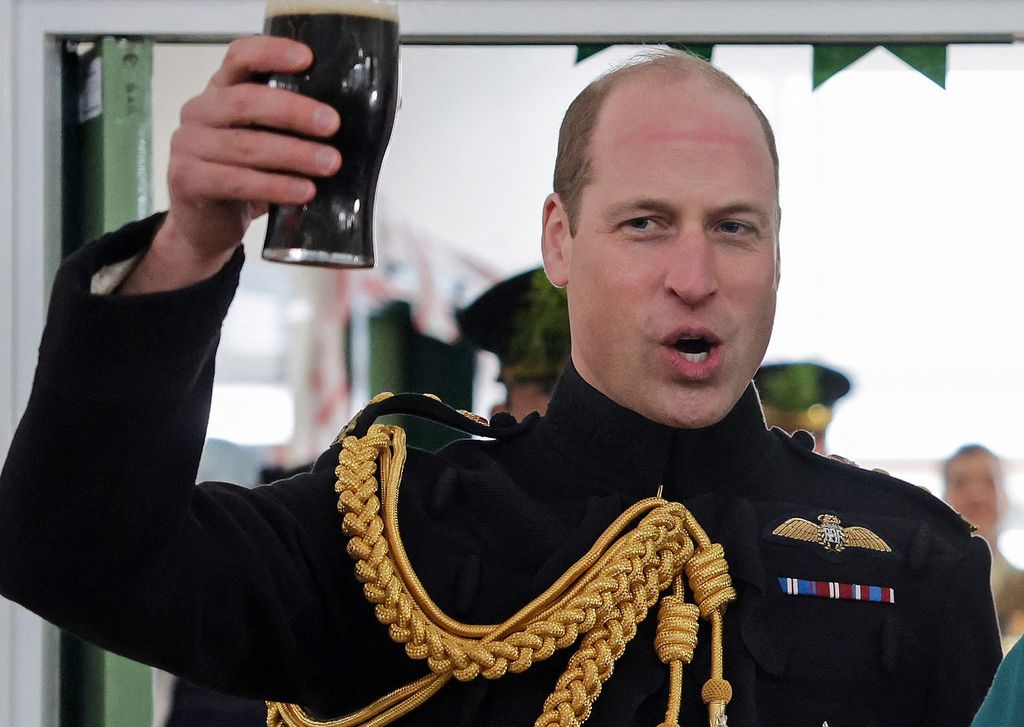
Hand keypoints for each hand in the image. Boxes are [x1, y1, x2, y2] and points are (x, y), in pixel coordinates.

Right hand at [121, 35, 341, 293]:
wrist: (207, 225)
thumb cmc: (248, 175)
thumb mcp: (274, 142)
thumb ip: (310, 124)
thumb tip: (390, 106)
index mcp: (222, 90)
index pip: (240, 56)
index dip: (271, 53)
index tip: (307, 59)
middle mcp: (200, 112)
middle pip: (246, 102)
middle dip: (294, 112)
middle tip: (332, 125)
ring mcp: (189, 146)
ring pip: (245, 146)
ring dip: (293, 155)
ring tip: (329, 165)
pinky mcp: (189, 180)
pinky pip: (236, 181)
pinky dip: (274, 186)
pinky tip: (303, 191)